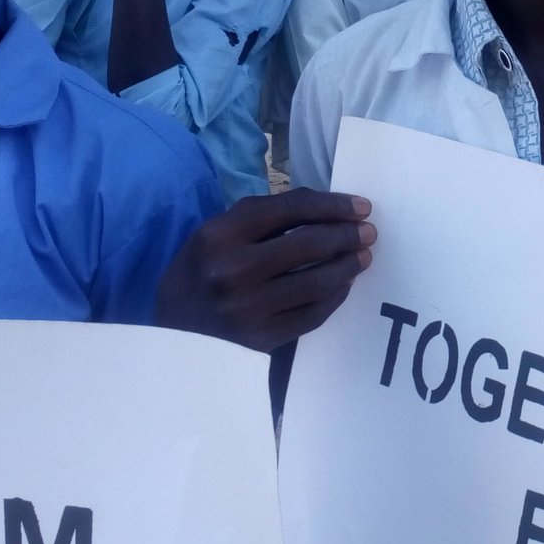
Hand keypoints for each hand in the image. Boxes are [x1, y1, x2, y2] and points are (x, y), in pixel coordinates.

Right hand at [155, 189, 376, 352]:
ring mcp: (249, 308)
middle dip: (348, 235)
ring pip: (318, 281)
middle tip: (369, 232)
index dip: (332, 205)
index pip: (290, 209)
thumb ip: (262, 217)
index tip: (361, 207)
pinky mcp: (263, 338)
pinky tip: (344, 285)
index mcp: (220, 235)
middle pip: (310, 244)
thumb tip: (323, 205)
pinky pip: (314, 313)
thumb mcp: (214, 235)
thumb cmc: (200, 275)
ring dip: (349, 266)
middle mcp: (233, 270)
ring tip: (363, 257)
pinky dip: (335, 296)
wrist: (174, 337)